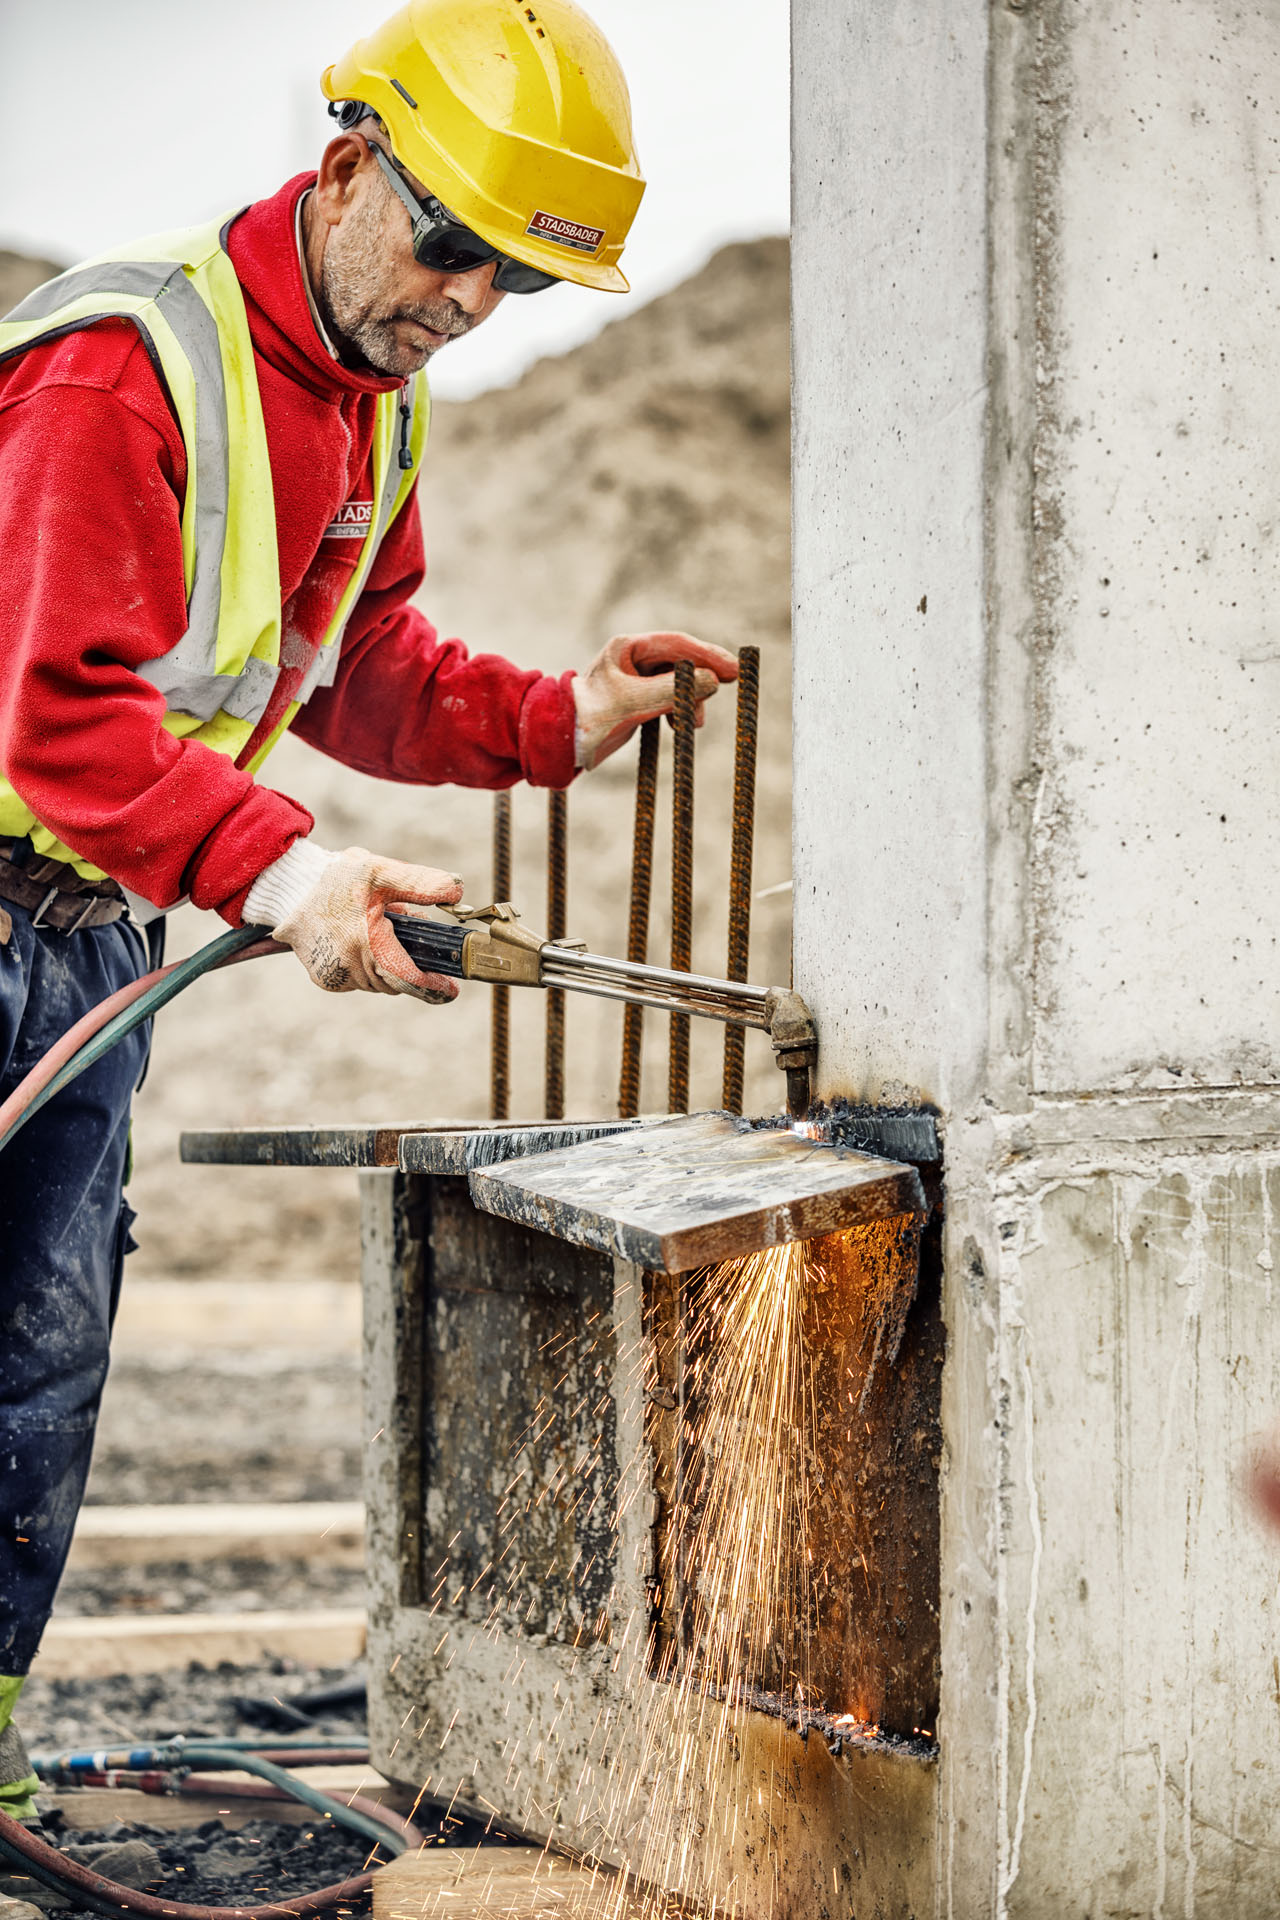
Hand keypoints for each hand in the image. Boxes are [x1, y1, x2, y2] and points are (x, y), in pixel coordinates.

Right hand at [272, 846, 463, 1001]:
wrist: (290, 888)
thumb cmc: (337, 877)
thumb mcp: (381, 871)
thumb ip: (421, 882)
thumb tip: (457, 892)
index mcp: (365, 942)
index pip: (407, 978)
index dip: (432, 987)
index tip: (451, 989)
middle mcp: (348, 966)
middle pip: (396, 982)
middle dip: (410, 965)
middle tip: (409, 935)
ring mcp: (334, 976)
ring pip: (378, 983)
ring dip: (389, 966)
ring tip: (383, 933)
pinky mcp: (324, 979)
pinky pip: (359, 981)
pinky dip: (369, 967)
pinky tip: (364, 942)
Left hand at [573, 631, 738, 770]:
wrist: (562, 741)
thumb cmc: (590, 717)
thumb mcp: (634, 703)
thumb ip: (673, 690)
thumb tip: (711, 682)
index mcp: (627, 647)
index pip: (677, 644)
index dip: (708, 655)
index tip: (734, 669)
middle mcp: (633, 658)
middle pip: (681, 661)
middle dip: (701, 680)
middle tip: (721, 691)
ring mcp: (636, 678)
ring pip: (678, 681)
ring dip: (690, 699)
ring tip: (693, 721)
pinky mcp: (638, 698)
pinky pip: (669, 698)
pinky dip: (679, 709)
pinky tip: (682, 724)